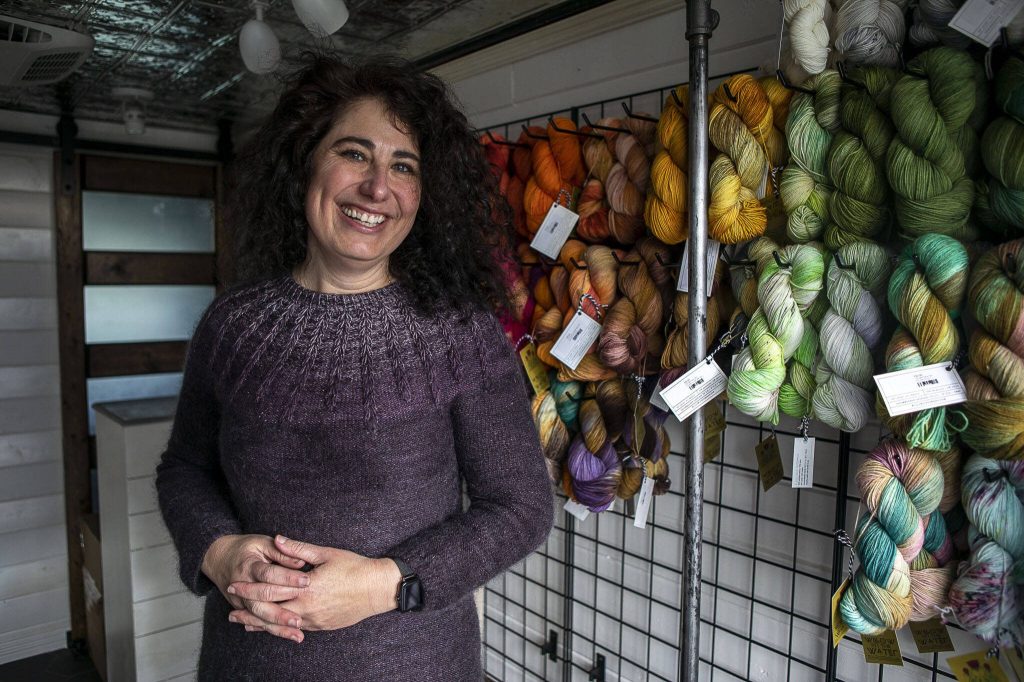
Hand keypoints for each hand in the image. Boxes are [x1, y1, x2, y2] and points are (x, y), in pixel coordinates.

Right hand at [201, 534, 309, 641]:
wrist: (219, 558)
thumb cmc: (247, 548)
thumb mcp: (263, 543)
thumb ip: (282, 552)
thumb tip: (301, 562)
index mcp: (249, 565)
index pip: (268, 574)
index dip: (287, 577)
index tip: (306, 581)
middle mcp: (242, 585)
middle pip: (261, 600)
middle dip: (281, 612)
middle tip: (299, 619)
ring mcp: (240, 599)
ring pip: (259, 615)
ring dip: (278, 626)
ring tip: (298, 634)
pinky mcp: (242, 608)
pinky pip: (258, 621)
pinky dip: (273, 629)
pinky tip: (289, 635)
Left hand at [227, 535, 400, 631]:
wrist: (377, 589)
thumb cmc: (354, 568)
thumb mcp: (326, 553)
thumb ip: (298, 549)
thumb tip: (277, 539)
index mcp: (306, 587)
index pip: (270, 589)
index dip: (249, 588)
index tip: (234, 585)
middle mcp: (307, 607)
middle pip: (270, 611)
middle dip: (248, 609)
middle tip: (230, 608)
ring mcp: (314, 620)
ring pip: (280, 624)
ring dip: (259, 624)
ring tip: (242, 623)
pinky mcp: (321, 626)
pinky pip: (294, 629)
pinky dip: (279, 628)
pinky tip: (270, 627)